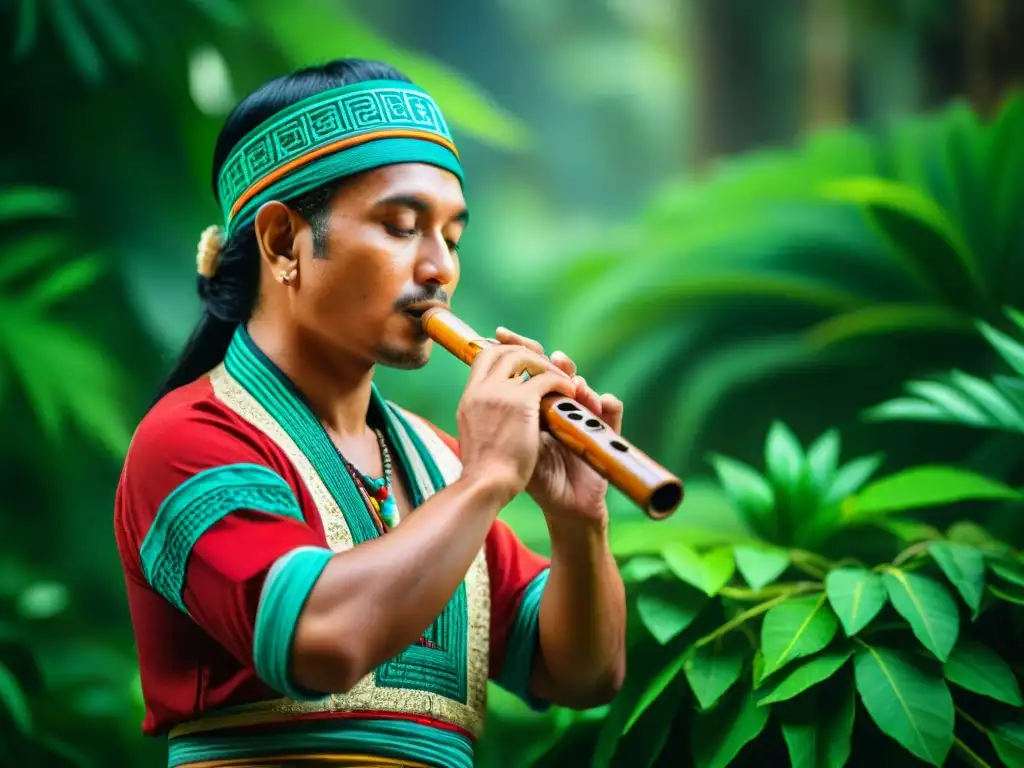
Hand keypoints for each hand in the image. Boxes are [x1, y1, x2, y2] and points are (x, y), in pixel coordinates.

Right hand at [456, 342, 576, 504]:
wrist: (486, 487)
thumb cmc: (483, 475)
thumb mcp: (476, 437)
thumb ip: (484, 418)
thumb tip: (492, 413)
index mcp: (469, 398)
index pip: (484, 358)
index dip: (504, 351)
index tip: (522, 356)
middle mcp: (480, 389)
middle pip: (504, 352)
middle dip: (528, 351)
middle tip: (547, 365)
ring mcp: (499, 393)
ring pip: (526, 359)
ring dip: (547, 366)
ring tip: (561, 379)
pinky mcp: (522, 402)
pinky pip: (547, 379)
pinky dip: (562, 381)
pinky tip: (571, 391)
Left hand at [494, 327, 622, 523]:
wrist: (563, 506)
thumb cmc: (534, 475)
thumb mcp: (512, 441)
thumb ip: (503, 412)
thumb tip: (486, 380)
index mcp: (537, 404)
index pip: (531, 369)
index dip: (519, 350)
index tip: (501, 333)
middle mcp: (562, 406)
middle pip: (561, 372)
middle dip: (552, 361)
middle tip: (545, 355)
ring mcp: (585, 418)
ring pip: (585, 389)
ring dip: (578, 381)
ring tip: (570, 378)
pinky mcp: (605, 435)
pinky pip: (612, 414)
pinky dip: (609, 405)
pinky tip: (602, 401)